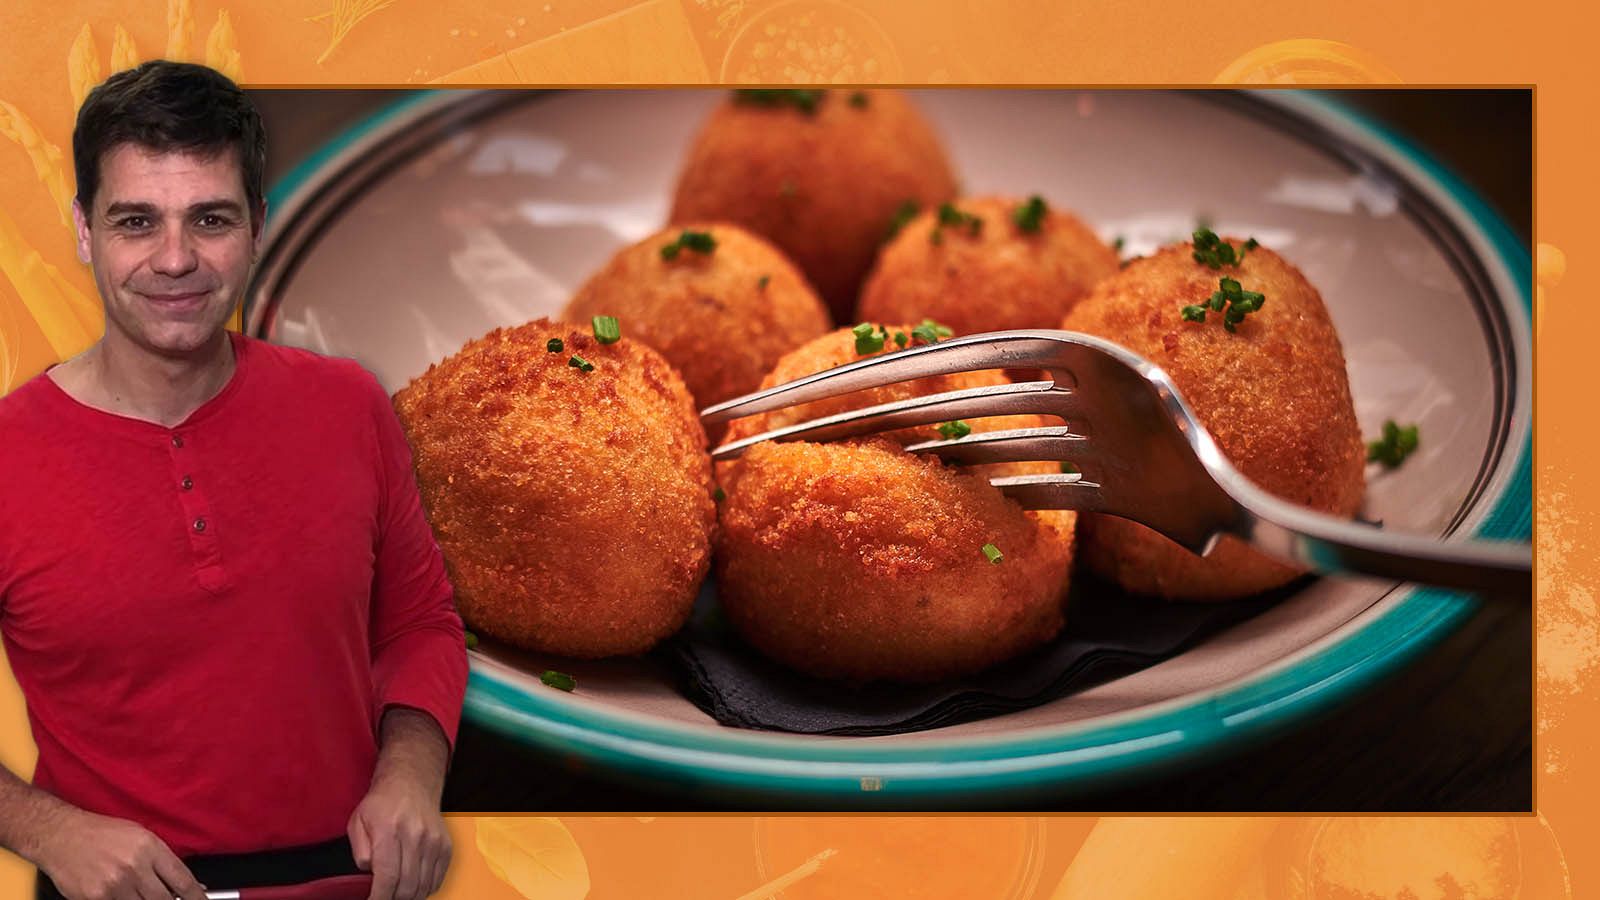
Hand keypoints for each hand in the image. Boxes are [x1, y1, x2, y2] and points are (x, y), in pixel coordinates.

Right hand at [35, 809, 205, 899]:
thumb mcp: (139, 837)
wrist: (61, 835)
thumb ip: (162, 861)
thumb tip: (184, 883)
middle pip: (165, 899)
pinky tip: (121, 895)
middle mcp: (134, 867)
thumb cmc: (101, 834)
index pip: (183, 880)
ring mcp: (115, 885)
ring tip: (138, 892)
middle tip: (169, 898)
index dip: (196, 896)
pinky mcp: (96, 898)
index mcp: (150, 848)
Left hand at [347, 774, 450, 899]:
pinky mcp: (445, 845)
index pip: (387, 877)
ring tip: (398, 893)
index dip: (380, 898)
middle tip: (385, 897)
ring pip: (423, 886)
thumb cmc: (382, 802)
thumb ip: (360, 851)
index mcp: (389, 830)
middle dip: (394, 899)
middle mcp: (415, 836)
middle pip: (407, 886)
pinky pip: (438, 878)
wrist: (411, 782)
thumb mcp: (358, 821)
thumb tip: (370, 873)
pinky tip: (414, 885)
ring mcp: (433, 841)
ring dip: (410, 895)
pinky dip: (426, 888)